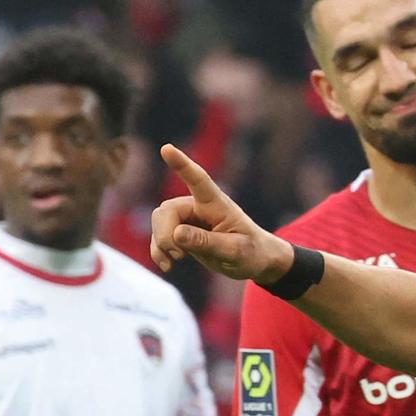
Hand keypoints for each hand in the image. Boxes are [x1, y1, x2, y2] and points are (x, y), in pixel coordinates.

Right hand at [151, 145, 292, 283]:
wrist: (256, 261)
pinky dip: (159, 250)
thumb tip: (177, 234)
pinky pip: (159, 236)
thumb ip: (208, 242)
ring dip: (161, 242)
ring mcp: (189, 218)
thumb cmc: (253, 252)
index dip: (183, 165)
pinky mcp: (182, 232)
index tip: (166, 149)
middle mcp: (199, 206)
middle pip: (167, 210)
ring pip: (159, 221)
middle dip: (165, 233)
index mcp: (217, 205)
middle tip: (178, 255)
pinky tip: (167, 266)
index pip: (199, 181)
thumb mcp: (236, 252)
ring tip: (176, 260)